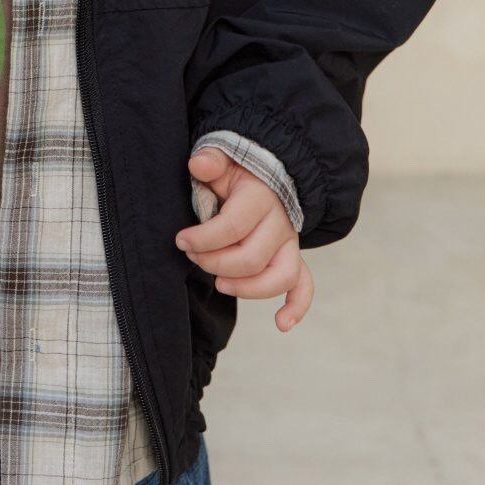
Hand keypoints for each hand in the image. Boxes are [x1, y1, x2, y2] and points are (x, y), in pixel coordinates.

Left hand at [174, 144, 314, 331]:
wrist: (265, 175)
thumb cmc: (236, 172)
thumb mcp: (223, 160)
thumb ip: (211, 160)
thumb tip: (199, 164)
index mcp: (260, 197)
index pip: (232, 227)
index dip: (203, 239)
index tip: (181, 241)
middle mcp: (280, 222)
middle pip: (252, 258)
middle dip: (215, 263)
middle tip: (194, 258)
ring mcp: (289, 243)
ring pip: (279, 276)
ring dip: (247, 288)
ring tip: (219, 284)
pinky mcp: (292, 258)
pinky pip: (304, 285)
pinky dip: (297, 306)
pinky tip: (281, 324)